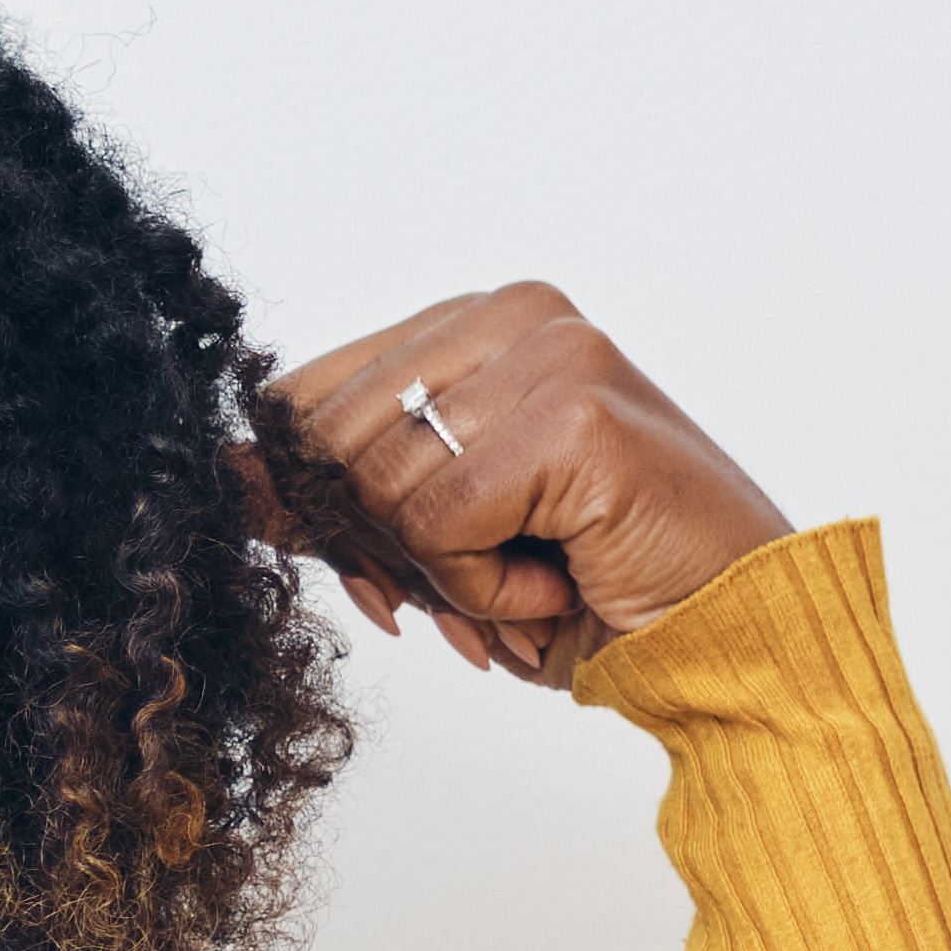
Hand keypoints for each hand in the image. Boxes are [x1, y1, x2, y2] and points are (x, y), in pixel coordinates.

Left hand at [251, 284, 794, 689]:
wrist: (727, 636)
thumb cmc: (591, 585)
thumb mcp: (437, 537)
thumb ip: (335, 494)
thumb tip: (222, 475)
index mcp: (476, 323)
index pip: (307, 394)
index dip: (313, 497)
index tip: (380, 562)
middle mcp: (514, 315)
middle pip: (329, 441)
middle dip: (382, 544)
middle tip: (477, 580)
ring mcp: (550, 354)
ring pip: (380, 484)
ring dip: (446, 571)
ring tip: (536, 572)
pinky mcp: (573, 415)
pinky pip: (439, 523)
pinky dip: (484, 587)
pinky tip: (561, 579)